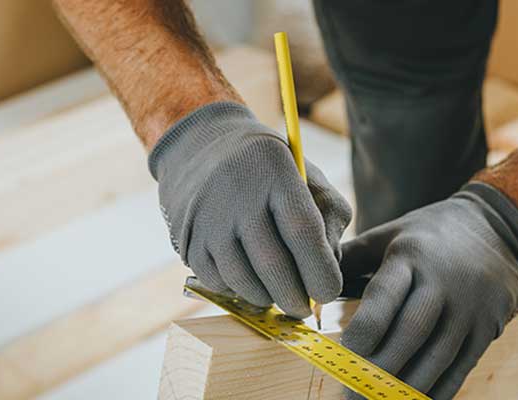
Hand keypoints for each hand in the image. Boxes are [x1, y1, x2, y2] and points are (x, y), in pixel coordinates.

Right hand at [149, 102, 351, 317]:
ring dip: (267, 299)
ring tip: (278, 294)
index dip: (319, 271)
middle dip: (295, 298)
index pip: (302, 232)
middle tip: (304, 308)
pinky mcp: (188, 239)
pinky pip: (217, 282)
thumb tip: (327, 272)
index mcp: (276, 172)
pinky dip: (238, 291)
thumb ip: (328, 220)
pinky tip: (249, 280)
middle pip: (272, 264)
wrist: (200, 147)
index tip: (328, 291)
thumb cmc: (268, 170)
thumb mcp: (308, 176)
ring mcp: (209, 219)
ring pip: (243, 281)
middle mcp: (238, 195)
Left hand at [339, 184, 517, 398]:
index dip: (366, 328)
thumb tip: (312, 280)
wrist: (496, 228)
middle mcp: (444, 282)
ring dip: (406, 386)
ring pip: (437, 356)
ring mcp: (470, 307)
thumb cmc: (426, 235)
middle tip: (352, 393)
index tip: (345, 353)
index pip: (386, 295)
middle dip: (380, 367)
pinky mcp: (487, 327)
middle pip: (411, 332)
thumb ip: (350, 257)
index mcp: (411, 256)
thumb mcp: (389, 233)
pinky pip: (461, 367)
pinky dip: (437, 389)